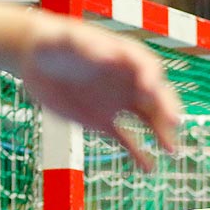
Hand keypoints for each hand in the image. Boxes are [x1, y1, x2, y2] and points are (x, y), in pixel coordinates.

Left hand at [21, 14, 181, 169]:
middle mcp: (127, 80)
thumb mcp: (66, 40)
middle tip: (173, 122)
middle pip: (155, 95)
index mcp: (123, 56)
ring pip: (148, 119)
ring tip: (170, 150)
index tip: (150, 89)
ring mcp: (118, 102)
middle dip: (165, 108)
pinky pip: (126, 140)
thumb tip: (111, 54)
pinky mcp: (104, 122)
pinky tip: (148, 168)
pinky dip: (138, 154)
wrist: (37, 60)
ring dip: (160, 133)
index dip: (151, 77)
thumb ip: (88, 46)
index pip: (146, 66)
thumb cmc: (53, 43)